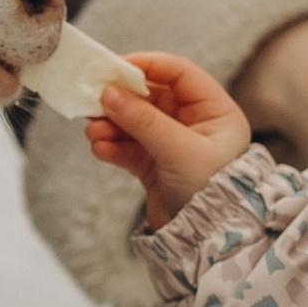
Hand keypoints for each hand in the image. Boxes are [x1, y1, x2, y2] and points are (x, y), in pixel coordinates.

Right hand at [84, 49, 252, 228]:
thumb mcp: (179, 150)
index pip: (177, 72)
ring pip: (135, 122)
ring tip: (93, 131)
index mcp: (214, 111)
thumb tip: (109, 93)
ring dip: (111, 124)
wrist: (208, 241)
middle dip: (121, 99)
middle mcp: (194, 124)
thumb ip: (143, 120)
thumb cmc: (211, 192)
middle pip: (150, 96)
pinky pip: (129, 147)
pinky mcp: (154, 165)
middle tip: (94, 98)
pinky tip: (100, 148)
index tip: (114, 67)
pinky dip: (113, 146)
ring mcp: (172, 144)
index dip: (146, 65)